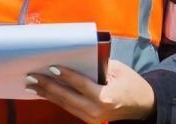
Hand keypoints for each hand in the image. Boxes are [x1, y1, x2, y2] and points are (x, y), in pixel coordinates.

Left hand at [26, 60, 154, 122]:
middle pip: (66, 97)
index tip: (51, 67)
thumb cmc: (132, 84)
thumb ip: (99, 65)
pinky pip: (69, 108)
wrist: (143, 106)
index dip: (65, 75)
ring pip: (64, 104)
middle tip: (32, 77)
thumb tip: (77, 58)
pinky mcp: (88, 120)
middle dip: (47, 86)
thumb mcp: (119, 70)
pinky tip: (46, 93)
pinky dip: (56, 100)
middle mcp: (95, 110)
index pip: (80, 84)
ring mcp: (91, 118)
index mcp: (104, 97)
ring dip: (47, 94)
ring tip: (32, 85)